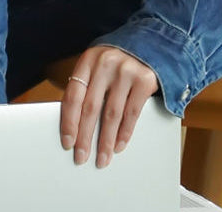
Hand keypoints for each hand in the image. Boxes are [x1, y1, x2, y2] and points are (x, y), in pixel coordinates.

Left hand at [60, 46, 158, 167]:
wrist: (154, 42)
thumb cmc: (118, 63)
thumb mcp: (98, 67)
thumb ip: (87, 89)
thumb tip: (75, 129)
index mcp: (88, 61)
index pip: (73, 96)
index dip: (69, 123)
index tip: (68, 143)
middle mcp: (106, 63)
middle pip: (91, 108)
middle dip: (85, 138)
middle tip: (81, 158)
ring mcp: (127, 70)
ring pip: (112, 115)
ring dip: (106, 142)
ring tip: (102, 159)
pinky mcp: (145, 79)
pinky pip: (132, 114)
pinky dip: (124, 134)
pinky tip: (119, 146)